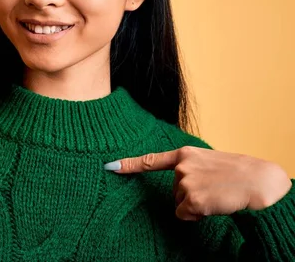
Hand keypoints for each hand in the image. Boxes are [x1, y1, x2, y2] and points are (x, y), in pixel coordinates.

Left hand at [105, 146, 291, 220]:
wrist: (260, 181)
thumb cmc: (240, 172)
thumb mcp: (211, 162)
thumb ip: (192, 169)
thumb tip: (181, 189)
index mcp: (185, 154)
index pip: (151, 160)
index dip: (128, 164)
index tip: (109, 166)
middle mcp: (181, 168)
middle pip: (173, 191)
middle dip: (190, 194)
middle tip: (214, 188)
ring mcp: (185, 183)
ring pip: (179, 204)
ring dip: (195, 205)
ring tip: (217, 195)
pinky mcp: (191, 200)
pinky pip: (185, 215)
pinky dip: (197, 215)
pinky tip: (214, 205)